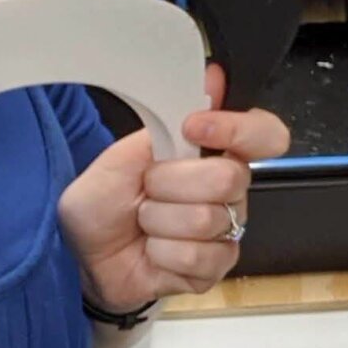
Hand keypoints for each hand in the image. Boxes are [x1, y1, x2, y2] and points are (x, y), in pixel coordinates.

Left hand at [60, 64, 289, 311]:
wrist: (82, 254)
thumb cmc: (104, 202)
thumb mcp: (121, 156)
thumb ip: (168, 120)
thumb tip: (212, 77)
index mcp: (215, 153)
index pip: (265, 134)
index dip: (239, 128)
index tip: (194, 128)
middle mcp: (229, 191)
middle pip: (229, 178)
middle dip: (170, 184)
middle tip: (145, 190)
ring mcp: (225, 233)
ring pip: (206, 220)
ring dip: (157, 221)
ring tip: (144, 223)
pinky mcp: (214, 269)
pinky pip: (196, 257)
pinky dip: (160, 253)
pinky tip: (151, 251)